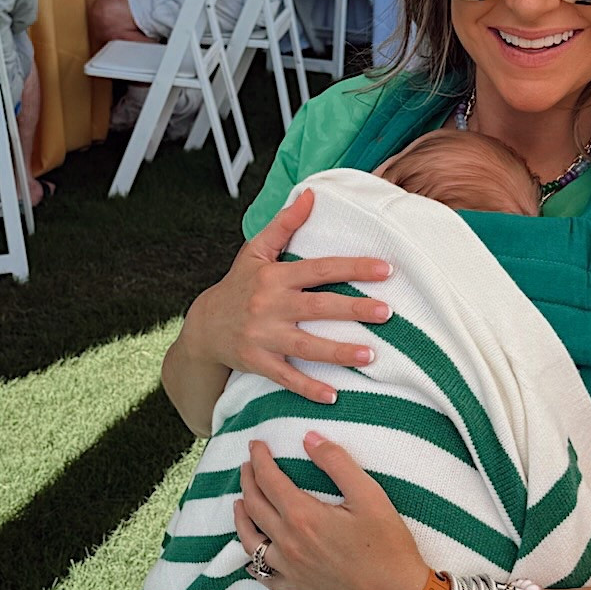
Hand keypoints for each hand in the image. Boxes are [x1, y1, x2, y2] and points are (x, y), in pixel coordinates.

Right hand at [185, 185, 392, 405]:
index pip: (320, 269)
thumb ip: (284, 224)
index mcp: (274, 276)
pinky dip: (308, 387)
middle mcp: (269, 305)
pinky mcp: (256, 362)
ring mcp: (262, 336)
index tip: (386, 270)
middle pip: (317, 307)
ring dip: (338, 352)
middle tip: (387, 313)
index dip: (353, 268)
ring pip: (305, 345)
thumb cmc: (238, 286)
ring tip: (371, 356)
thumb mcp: (255, 252)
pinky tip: (333, 396)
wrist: (203, 327)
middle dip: (353, 309)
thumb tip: (311, 194)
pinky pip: (285, 377)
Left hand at [235, 433, 425, 589]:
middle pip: (254, 506)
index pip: (269, 480)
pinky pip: (263, 576)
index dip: (259, 459)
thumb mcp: (370, 495)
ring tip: (239, 502)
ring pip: (250, 541)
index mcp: (303, 517)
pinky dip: (252, 561)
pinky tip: (252, 555)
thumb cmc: (389, 547)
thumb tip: (309, 438)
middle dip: (248, 481)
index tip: (255, 445)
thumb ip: (337, 462)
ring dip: (241, 517)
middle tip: (247, 466)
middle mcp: (288, 544)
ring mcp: (289, 571)